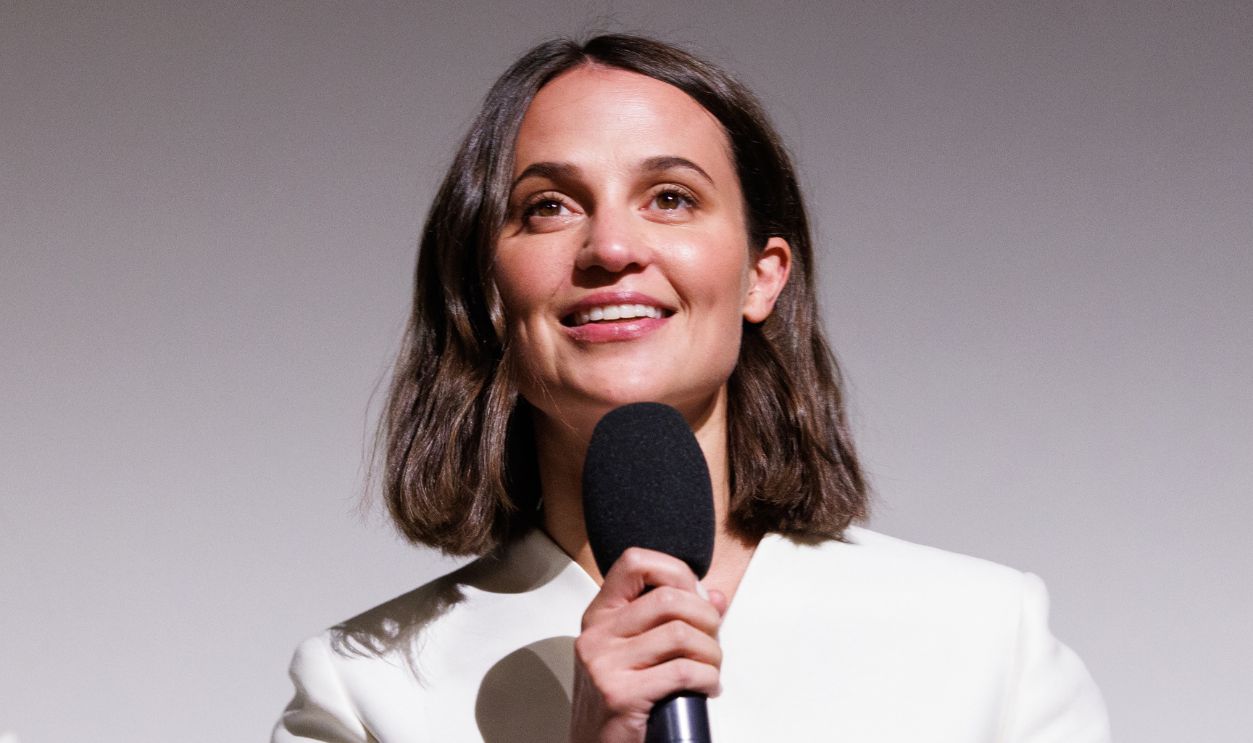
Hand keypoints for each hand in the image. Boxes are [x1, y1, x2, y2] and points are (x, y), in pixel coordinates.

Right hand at [568, 547, 727, 742]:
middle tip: (712, 641)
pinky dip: (708, 679)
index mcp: (600, 616)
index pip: (634, 563)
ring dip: (712, 653)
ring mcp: (605, 664)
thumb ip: (673, 620)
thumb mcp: (638, 653)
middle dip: (706, 618)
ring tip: (711, 669)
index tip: (694, 595)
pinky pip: (682, 672)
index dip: (674, 570)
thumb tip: (715, 597)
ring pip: (681, 634)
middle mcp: (597, 634)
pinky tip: (707, 688)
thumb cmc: (621, 702)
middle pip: (668, 598)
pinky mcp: (621, 694)